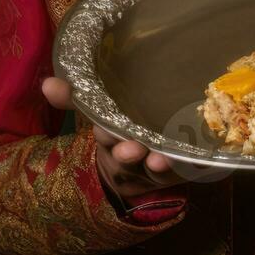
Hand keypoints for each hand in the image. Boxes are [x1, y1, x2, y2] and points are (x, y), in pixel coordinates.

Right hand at [41, 75, 193, 204]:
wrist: (141, 171)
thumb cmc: (122, 132)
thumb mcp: (97, 114)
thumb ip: (75, 98)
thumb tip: (48, 83)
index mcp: (113, 146)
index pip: (107, 142)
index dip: (108, 139)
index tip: (106, 132)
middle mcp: (136, 161)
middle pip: (131, 161)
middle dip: (130, 156)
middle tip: (134, 148)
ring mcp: (162, 169)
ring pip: (161, 171)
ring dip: (163, 166)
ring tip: (164, 160)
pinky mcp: (188, 171)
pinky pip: (195, 171)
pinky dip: (199, 167)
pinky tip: (207, 158)